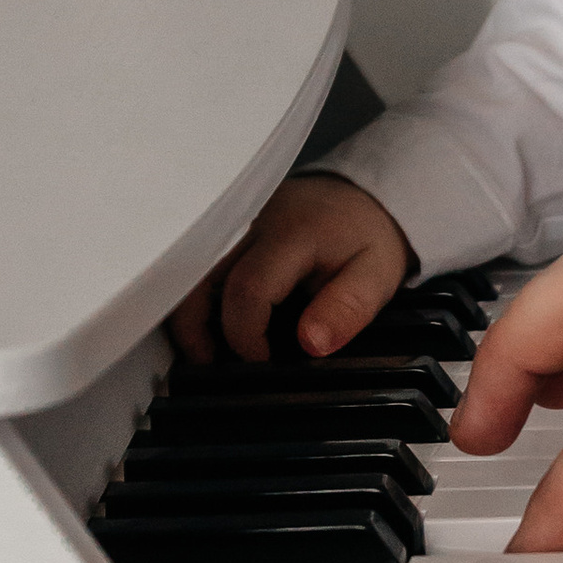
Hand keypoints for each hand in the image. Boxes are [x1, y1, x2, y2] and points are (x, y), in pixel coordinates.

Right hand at [170, 173, 409, 365]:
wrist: (359, 198)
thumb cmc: (365, 237)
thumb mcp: (376, 276)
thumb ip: (345, 310)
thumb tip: (311, 345)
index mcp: (290, 235)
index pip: (248, 289)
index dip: (246, 335)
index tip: (261, 361)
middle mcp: (251, 224)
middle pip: (197, 278)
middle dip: (194, 329)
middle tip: (210, 364)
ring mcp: (232, 224)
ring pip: (187, 271)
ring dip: (188, 314)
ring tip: (205, 351)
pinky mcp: (225, 229)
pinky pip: (196, 264)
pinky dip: (196, 298)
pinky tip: (211, 324)